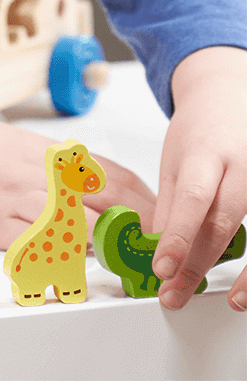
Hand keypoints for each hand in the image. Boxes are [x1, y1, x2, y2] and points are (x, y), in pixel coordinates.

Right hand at [0, 104, 156, 250]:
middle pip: (106, 198)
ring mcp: (15, 199)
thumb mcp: (7, 141)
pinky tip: (77, 262)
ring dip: (108, 244)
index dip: (141, 195)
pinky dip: (65, 257)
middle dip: (137, 223)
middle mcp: (34, 171)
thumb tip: (81, 182)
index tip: (156, 211)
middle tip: (151, 241)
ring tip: (123, 256)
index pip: (109, 170)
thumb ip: (44, 162)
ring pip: (81, 225)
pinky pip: (42, 247)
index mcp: (40, 148)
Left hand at [153, 46, 246, 311]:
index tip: (162, 269)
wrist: (230, 98)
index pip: (192, 198)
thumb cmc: (201, 131)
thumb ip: (170, 207)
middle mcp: (242, 165)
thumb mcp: (173, 161)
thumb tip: (159, 252)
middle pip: (224, 222)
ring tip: (229, 299)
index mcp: (206, 153)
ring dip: (243, 274)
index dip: (178, 237)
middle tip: (175, 294)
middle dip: (199, 265)